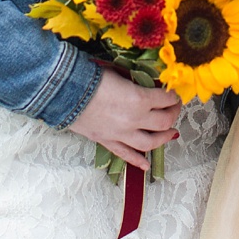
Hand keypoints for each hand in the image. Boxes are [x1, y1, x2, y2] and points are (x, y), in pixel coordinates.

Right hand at [67, 68, 182, 169]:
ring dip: (164, 138)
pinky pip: (125, 154)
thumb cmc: (93, 77)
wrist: (64, 93)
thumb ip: (137, 80)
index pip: (167, 99)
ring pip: (150, 143)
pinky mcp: (107, 141)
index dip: (174, 96)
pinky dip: (137, 160)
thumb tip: (148, 83)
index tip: (174, 93)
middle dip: (173, 114)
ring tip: (171, 133)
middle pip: (164, 122)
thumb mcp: (120, 72)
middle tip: (174, 109)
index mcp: (140, 99)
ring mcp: (121, 134)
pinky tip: (146, 165)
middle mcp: (134, 119)